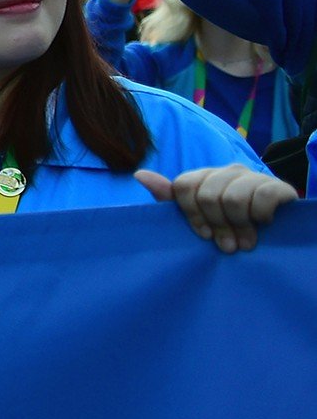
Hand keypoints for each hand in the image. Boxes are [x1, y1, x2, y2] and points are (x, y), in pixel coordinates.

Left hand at [136, 164, 295, 252]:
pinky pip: (262, 196)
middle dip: (218, 226)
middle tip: (228, 246)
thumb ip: (171, 198)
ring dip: (240, 226)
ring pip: (233, 199)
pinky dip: (261, 216)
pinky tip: (264, 224)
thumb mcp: (200, 215)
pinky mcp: (277, 185)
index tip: (203, 235)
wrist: (278, 227)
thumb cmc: (231, 224)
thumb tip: (139, 174)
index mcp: (204, 178)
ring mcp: (252, 176)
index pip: (184, 186)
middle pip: (208, 196)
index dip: (191, 214)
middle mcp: (226, 172)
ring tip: (246, 242)